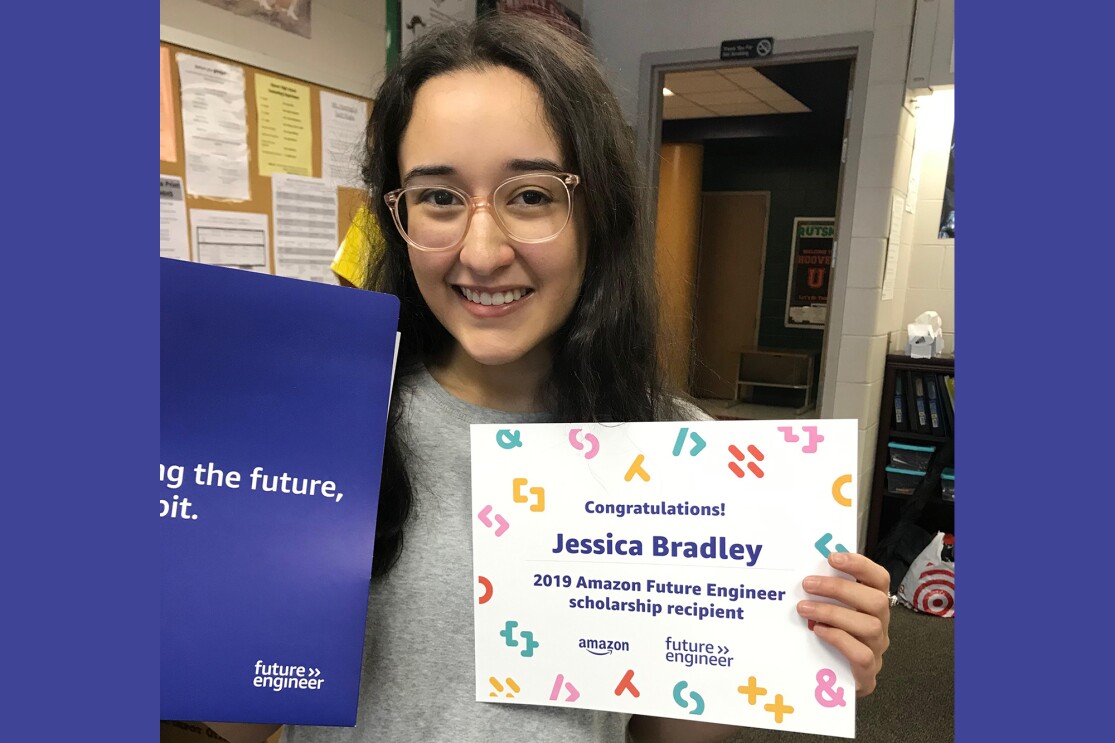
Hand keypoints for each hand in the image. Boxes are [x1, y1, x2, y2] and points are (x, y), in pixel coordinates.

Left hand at [796, 551, 890, 695]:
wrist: (836, 679)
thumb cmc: (832, 636)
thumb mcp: (831, 609)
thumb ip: (827, 592)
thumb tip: (806, 571)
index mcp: (873, 604)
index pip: (879, 578)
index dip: (860, 565)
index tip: (832, 557)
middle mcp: (881, 624)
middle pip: (876, 601)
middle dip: (839, 589)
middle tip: (808, 584)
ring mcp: (877, 648)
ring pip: (870, 626)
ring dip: (834, 613)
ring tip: (805, 609)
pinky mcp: (868, 672)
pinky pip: (862, 655)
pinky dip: (839, 640)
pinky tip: (819, 631)